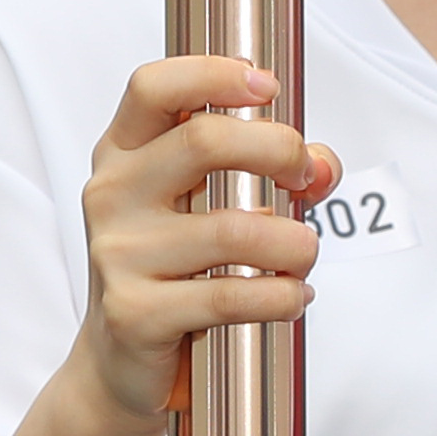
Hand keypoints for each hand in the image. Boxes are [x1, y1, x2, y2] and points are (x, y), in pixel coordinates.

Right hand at [71, 58, 333, 433]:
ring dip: (294, 243)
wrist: (122, 361)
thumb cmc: (175, 269)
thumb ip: (272, 172)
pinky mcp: (135, 313)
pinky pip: (230, 296)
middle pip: (204, 142)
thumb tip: (324, 164)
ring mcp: (118, 254)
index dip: (214, 74)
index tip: (268, 86)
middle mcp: (112, 195)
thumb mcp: (211, 206)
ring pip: (233, 231)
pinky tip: (293, 297)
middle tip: (304, 177)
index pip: (154, 88)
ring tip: (304, 256)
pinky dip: (281, 296)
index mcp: (123, 153)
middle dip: (279, 151)